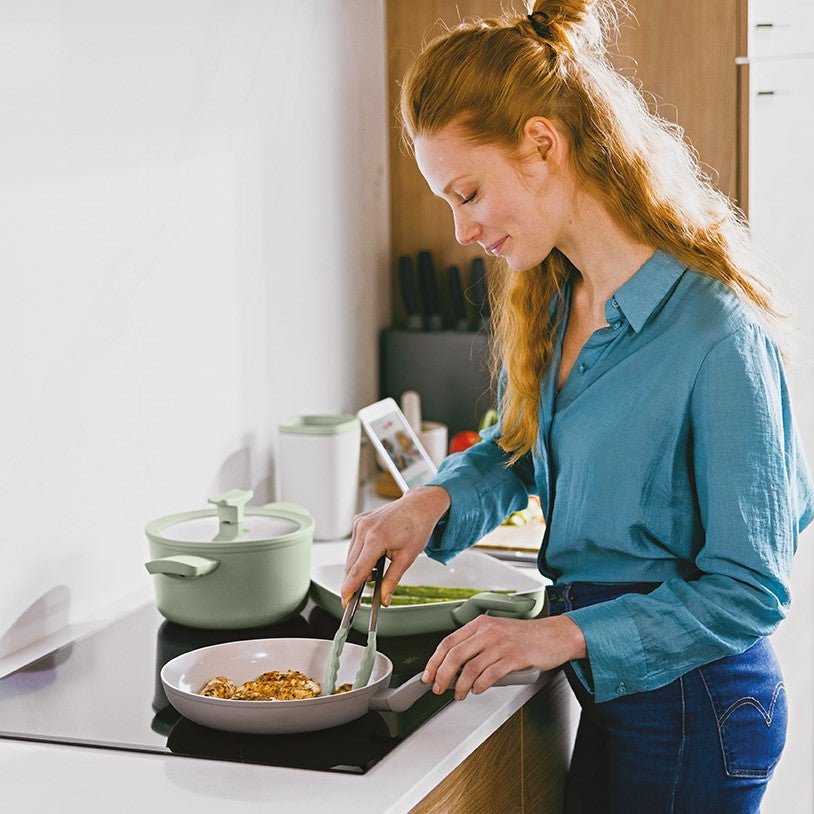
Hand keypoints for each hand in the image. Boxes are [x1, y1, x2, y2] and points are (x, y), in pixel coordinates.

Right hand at [340, 485, 450, 607]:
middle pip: (351, 565)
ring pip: (350, 556)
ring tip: (377, 570)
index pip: (357, 570)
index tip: (346, 601)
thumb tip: (384, 597)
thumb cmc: (417, 526)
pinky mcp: (359, 521)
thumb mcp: (407, 557)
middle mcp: (364, 528)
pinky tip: (373, 557)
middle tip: (362, 596)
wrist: (419, 505)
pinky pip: (354, 545)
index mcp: (376, 537)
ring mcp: (360, 523)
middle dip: (355, 581)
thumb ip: (392, 579)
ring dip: (358, 568)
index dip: (350, 588)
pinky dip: (360, 556)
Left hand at [421, 614, 586, 700]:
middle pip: (455, 654)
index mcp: (480, 623)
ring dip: (460, 686)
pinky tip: (477, 690)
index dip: (434, 661)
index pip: (448, 641)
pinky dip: (480, 686)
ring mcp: (501, 643)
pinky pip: (490, 674)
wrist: (554, 635)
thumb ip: (476, 644)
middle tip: (438, 688)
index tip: (428, 675)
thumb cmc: (525, 637)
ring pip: (470, 667)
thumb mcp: (496, 632)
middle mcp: (488, 630)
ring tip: (459, 694)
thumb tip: (453, 666)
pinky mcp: (514, 656)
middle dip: (442, 675)